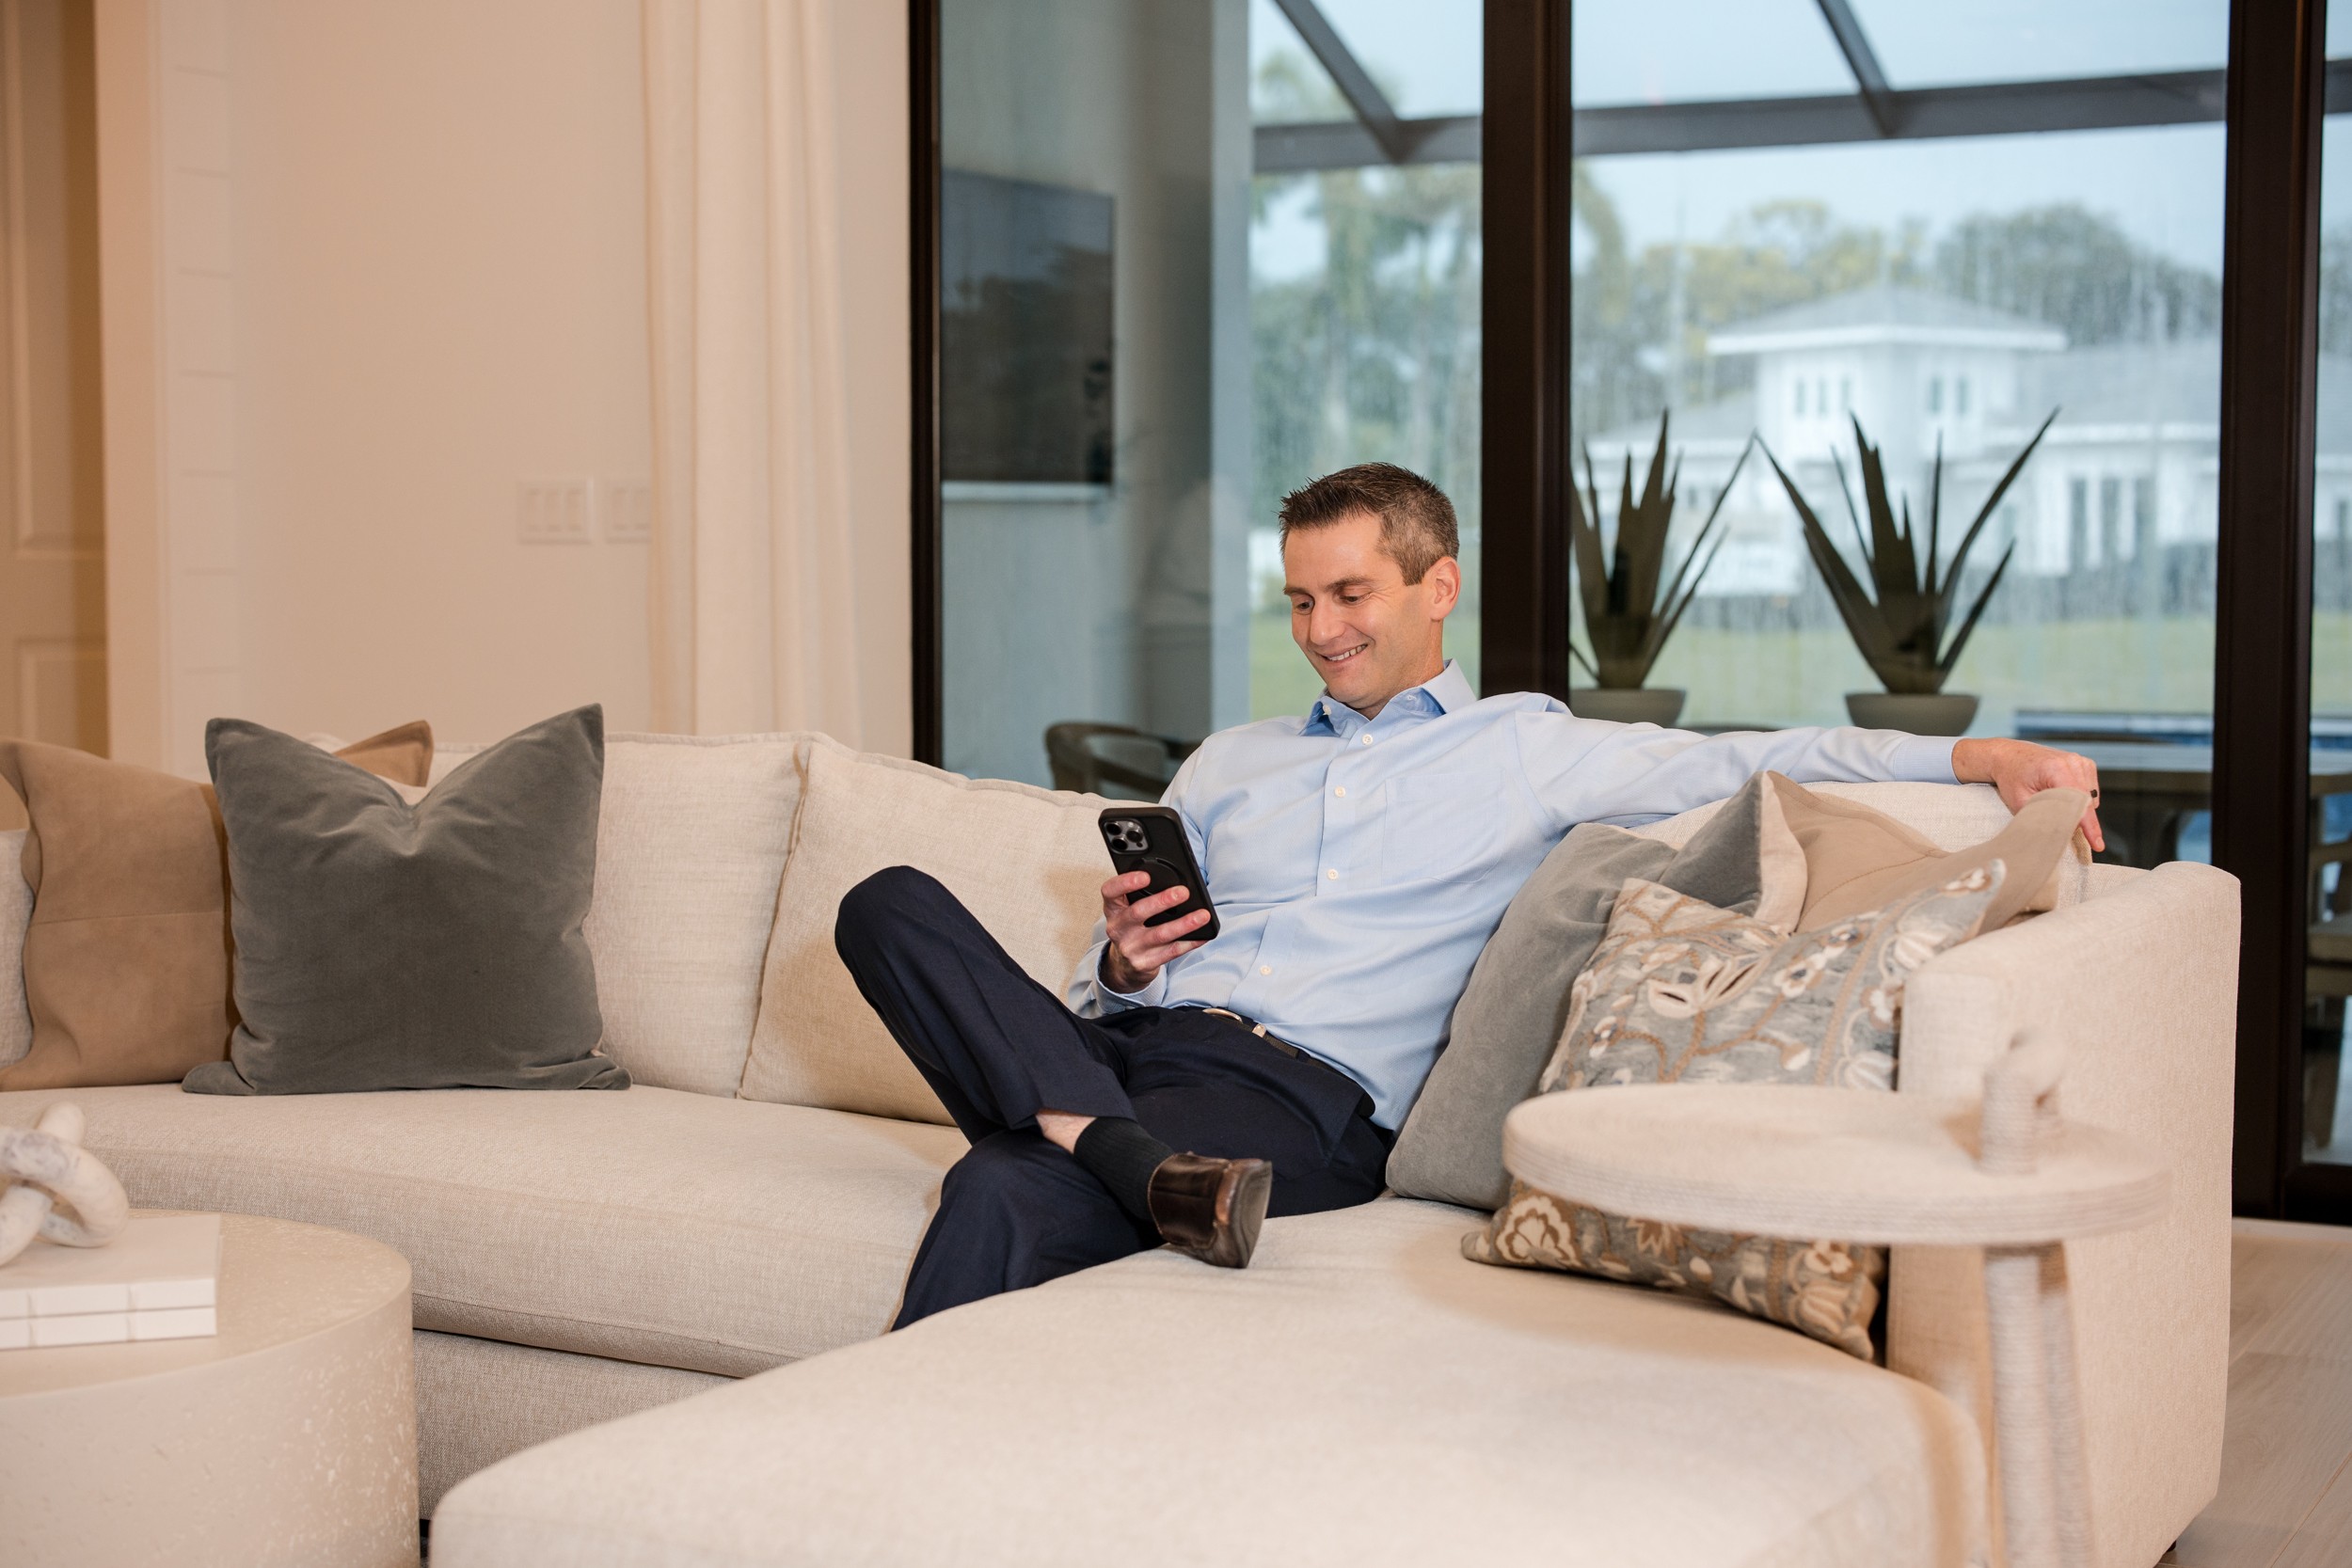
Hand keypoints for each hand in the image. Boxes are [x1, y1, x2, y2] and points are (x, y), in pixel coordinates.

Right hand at [1098, 870, 1210, 993]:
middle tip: (1183, 892)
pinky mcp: (1144, 963)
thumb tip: (1175, 884)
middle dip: (1162, 901)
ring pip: (1159, 934)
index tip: (1146, 876)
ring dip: (1183, 924)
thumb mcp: (1128, 910)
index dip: (1126, 882)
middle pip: (1138, 912)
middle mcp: (1117, 928)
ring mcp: (1130, 947)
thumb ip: (1141, 895)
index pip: (1110, 891)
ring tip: (1202, 915)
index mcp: (1113, 909)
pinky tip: (1203, 935)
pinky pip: (1171, 952)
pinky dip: (1190, 943)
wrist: (1125, 964)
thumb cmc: (1133, 927)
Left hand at [1951, 736, 2104, 853]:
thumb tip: (2060, 832)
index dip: (2088, 826)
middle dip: (2079, 819)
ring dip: (2078, 807)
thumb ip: (2042, 816)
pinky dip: (2079, 798)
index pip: (2078, 801)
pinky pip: (2090, 790)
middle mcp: (2073, 762)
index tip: (2097, 844)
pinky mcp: (2084, 764)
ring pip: (2090, 798)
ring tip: (2053, 802)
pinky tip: (2062, 795)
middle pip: (2086, 802)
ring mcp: (2081, 761)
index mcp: (2056, 768)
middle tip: (2060, 826)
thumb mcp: (2020, 801)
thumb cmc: (2011, 777)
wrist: (2009, 756)